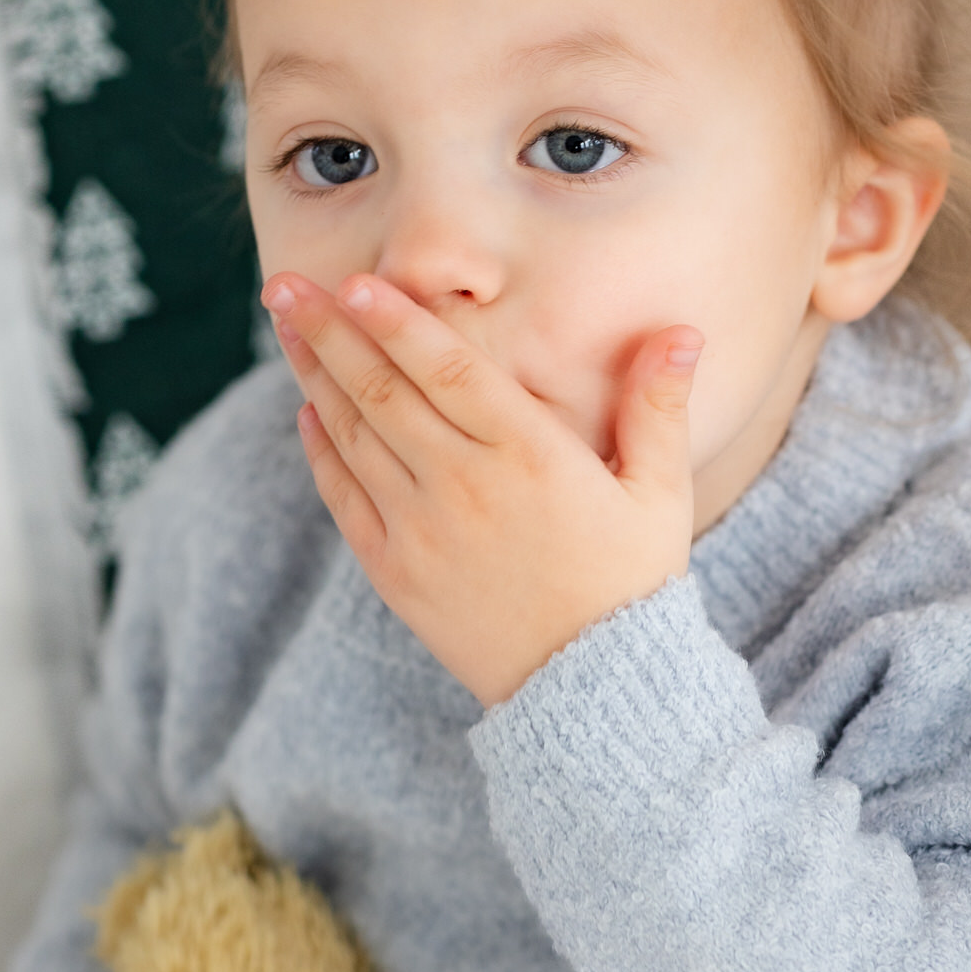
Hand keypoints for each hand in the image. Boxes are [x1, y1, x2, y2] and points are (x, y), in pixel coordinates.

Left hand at [262, 272, 701, 705]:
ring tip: (287, 326)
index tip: (354, 280)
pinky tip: (308, 410)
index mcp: (532, 457)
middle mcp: (466, 486)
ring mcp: (422, 532)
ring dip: (315, 376)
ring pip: (354, 436)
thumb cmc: (632, 583)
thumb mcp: (660, 493)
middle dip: (330, 332)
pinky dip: (322, 450)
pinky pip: (345, 498)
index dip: (397, 322)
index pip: (450, 370)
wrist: (591, 691)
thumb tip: (684, 331)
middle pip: (383, 391)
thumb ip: (660, 406)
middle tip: (286, 286)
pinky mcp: (396, 574)